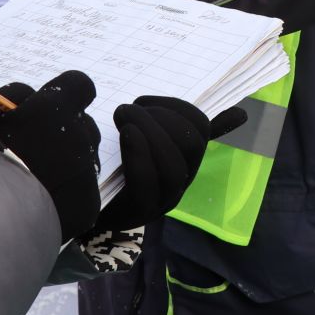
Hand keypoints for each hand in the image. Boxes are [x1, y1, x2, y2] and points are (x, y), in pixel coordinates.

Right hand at [0, 71, 101, 243]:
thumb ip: (10, 100)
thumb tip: (28, 98)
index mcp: (53, 108)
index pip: (79, 86)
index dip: (66, 97)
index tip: (51, 109)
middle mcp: (78, 135)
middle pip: (84, 125)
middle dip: (65, 133)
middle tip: (37, 151)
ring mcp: (86, 170)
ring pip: (86, 158)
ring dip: (68, 164)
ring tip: (36, 180)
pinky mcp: (87, 203)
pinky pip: (82, 191)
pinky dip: (65, 195)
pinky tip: (41, 202)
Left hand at [95, 98, 245, 233]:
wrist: (77, 211)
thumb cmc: (109, 168)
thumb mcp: (139, 138)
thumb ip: (170, 123)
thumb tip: (237, 113)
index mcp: (185, 158)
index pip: (201, 127)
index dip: (176, 106)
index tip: (142, 102)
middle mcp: (181, 180)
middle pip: (192, 144)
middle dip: (159, 118)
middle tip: (126, 110)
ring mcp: (163, 199)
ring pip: (174, 165)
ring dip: (148, 132)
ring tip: (121, 119)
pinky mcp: (140, 213)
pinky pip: (149, 184)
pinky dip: (139, 154)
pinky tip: (125, 135)